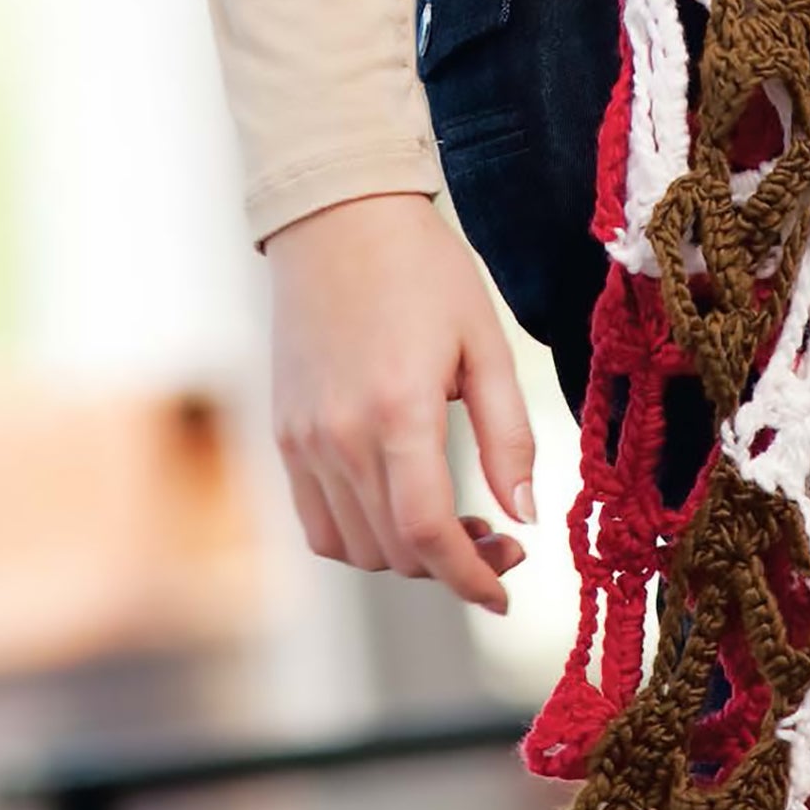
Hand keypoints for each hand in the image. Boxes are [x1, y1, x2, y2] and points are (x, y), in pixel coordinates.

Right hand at [266, 192, 535, 612]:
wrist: (337, 218)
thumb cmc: (423, 270)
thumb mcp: (487, 344)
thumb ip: (509, 436)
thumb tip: (525, 515)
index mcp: (398, 412)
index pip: (430, 535)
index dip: (473, 579)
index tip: (505, 591)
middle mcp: (340, 436)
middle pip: (396, 552)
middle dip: (453, 566)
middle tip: (500, 539)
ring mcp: (303, 440)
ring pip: (355, 549)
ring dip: (407, 557)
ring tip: (453, 524)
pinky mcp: (284, 435)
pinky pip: (316, 524)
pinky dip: (359, 538)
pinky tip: (398, 508)